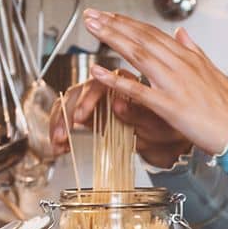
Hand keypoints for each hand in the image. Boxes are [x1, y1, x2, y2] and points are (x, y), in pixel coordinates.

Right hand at [48, 75, 188, 168]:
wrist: (168, 142)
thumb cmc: (167, 128)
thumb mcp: (158, 124)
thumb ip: (138, 115)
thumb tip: (118, 104)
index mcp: (126, 83)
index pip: (100, 84)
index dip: (88, 100)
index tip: (82, 117)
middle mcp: (108, 88)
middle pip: (78, 92)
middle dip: (68, 114)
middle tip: (64, 133)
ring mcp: (97, 102)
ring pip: (69, 104)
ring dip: (60, 123)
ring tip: (59, 142)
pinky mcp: (90, 116)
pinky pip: (69, 119)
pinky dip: (62, 131)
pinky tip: (59, 145)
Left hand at [77, 9, 227, 157]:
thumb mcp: (215, 73)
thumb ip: (195, 51)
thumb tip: (181, 32)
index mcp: (189, 59)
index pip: (154, 33)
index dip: (129, 23)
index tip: (110, 15)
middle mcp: (181, 67)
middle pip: (142, 38)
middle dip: (114, 24)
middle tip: (91, 15)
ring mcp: (174, 85)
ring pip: (138, 55)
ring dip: (112, 39)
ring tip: (92, 29)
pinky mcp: (169, 106)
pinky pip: (138, 91)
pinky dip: (117, 80)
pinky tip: (99, 72)